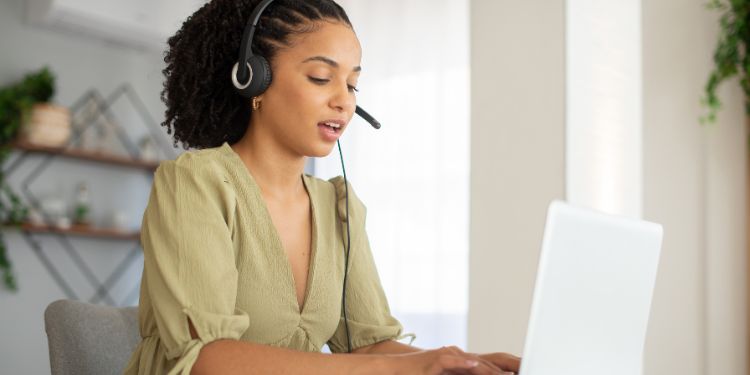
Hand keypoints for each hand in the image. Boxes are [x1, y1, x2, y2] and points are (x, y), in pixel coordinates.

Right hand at [388, 346, 513, 374]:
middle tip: (518, 374)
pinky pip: (452, 361)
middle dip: (502, 372)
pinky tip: (475, 364)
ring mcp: (447, 356)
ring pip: (473, 364)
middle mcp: (457, 355)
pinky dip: (465, 363)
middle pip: (484, 365)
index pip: (487, 368)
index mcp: (461, 362)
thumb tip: (475, 374)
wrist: (398, 368)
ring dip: (489, 370)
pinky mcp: (436, 359)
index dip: (502, 372)